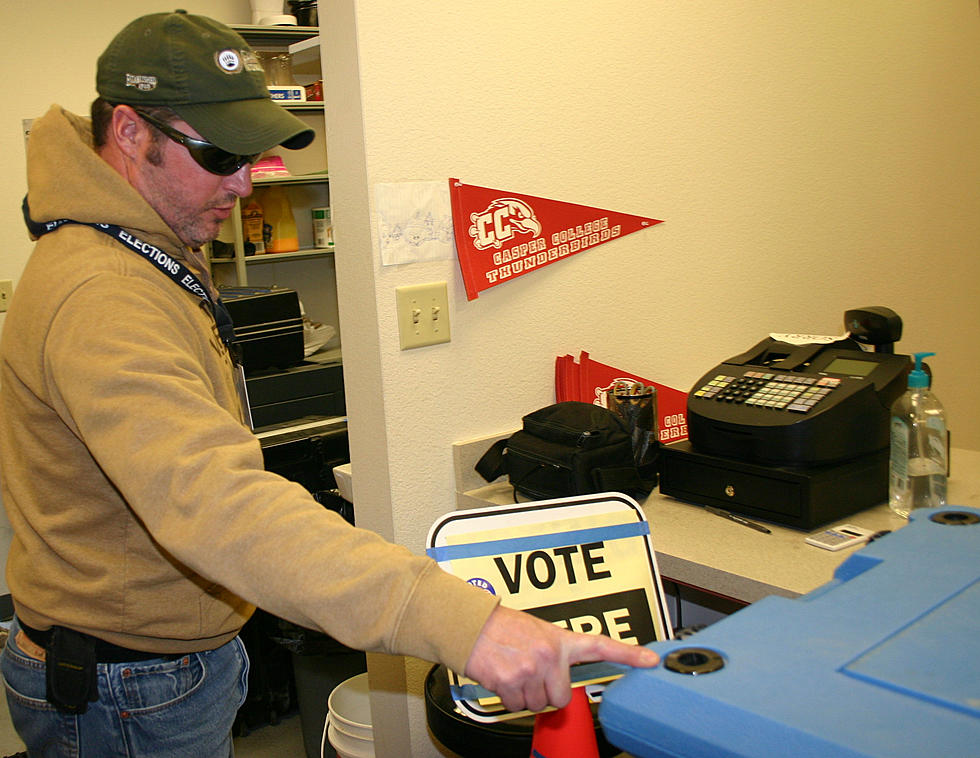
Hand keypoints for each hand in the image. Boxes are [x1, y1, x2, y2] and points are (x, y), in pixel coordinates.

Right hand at [463, 604, 658, 712]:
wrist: (470, 625)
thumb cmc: (501, 628)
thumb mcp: (537, 633)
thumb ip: (556, 655)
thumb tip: (562, 685)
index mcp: (560, 640)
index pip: (601, 646)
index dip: (629, 655)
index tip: (651, 661)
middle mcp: (549, 655)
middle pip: (561, 697)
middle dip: (545, 692)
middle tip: (530, 672)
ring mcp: (530, 669)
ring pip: (537, 705)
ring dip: (524, 694)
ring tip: (513, 670)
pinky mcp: (510, 682)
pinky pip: (516, 706)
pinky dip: (507, 697)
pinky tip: (501, 676)